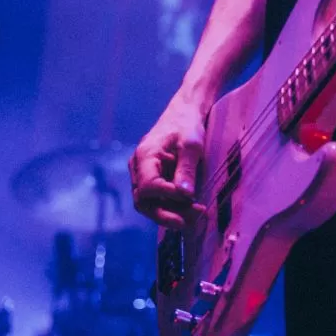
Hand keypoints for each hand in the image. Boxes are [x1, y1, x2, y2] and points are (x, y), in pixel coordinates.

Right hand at [129, 92, 208, 230]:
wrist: (184, 114)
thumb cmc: (187, 125)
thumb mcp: (192, 144)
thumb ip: (187, 168)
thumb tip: (185, 195)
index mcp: (144, 156)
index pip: (148, 186)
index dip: (165, 195)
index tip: (189, 198)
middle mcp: (138, 168)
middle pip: (143, 201)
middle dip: (165, 214)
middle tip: (188, 220)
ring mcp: (143, 175)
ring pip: (151, 204)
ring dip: (172, 213)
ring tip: (197, 215)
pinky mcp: (153, 180)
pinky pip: (158, 200)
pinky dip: (173, 207)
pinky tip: (193, 210)